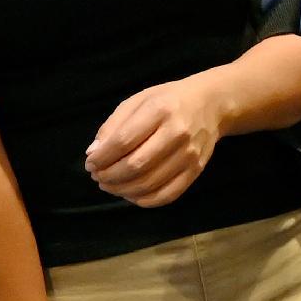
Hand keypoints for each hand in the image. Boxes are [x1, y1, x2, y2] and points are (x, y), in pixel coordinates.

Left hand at [86, 76, 225, 207]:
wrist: (211, 104)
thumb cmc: (167, 100)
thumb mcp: (137, 101)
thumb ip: (113, 126)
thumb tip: (93, 153)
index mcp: (159, 110)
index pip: (123, 141)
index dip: (102, 157)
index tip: (90, 163)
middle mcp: (177, 133)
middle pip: (136, 165)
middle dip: (109, 176)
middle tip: (97, 176)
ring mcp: (189, 155)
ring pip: (149, 183)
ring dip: (122, 190)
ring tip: (109, 185)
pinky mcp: (196, 171)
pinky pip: (167, 195)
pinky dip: (144, 200)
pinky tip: (131, 194)